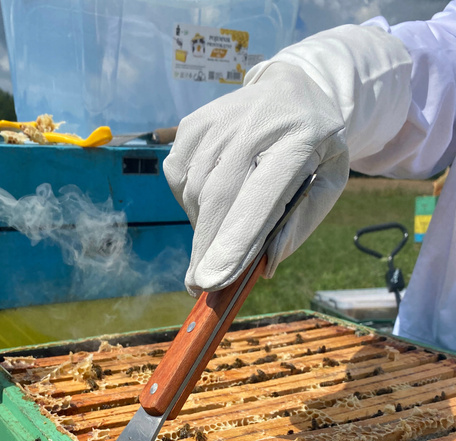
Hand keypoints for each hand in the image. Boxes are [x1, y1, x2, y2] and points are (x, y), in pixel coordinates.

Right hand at [164, 25, 411, 296]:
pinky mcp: (193, 124)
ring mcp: (218, 121)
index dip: (234, 241)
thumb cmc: (314, 147)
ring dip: (202, 226)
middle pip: (217, 200)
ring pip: (194, 192)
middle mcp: (255, 124)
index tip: (210, 280)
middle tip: (200, 284)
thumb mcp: (328, 183)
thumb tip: (262, 266)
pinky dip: (190, 201)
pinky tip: (212, 198)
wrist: (291, 89)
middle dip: (206, 249)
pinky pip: (179, 177)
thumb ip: (299, 225)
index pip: (260, 198)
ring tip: (223, 228)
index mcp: (299, 140)